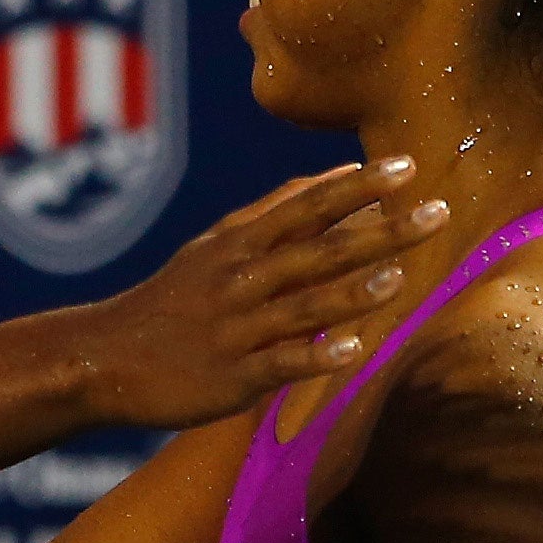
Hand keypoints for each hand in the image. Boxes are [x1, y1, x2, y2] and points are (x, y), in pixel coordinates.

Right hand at [72, 158, 446, 430]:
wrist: (104, 358)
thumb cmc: (172, 301)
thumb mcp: (214, 248)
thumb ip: (272, 215)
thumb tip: (330, 177)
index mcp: (241, 245)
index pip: (307, 206)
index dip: (357, 186)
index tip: (406, 165)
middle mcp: (242, 280)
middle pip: (319, 250)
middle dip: (380, 231)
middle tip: (437, 212)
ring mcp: (237, 328)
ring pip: (302, 305)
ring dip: (351, 292)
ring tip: (398, 278)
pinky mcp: (232, 376)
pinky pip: (279, 363)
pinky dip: (315, 356)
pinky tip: (352, 352)